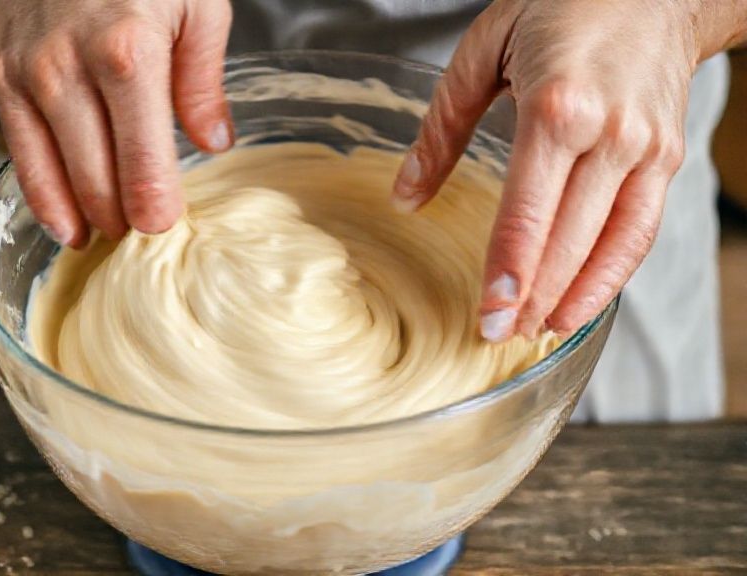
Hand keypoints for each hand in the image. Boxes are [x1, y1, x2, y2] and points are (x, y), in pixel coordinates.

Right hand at [0, 0, 233, 246]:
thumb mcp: (197, 3)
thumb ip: (202, 80)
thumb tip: (212, 143)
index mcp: (128, 54)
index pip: (142, 162)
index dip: (155, 209)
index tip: (165, 228)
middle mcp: (68, 69)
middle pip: (96, 178)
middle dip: (122, 218)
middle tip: (143, 234)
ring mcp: (26, 74)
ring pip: (53, 173)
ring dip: (81, 216)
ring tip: (103, 237)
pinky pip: (18, 151)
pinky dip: (42, 192)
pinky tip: (63, 219)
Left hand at [393, 0, 743, 340]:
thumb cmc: (562, 8)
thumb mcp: (483, 53)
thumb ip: (441, 130)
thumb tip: (406, 197)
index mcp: (557, 106)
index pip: (529, 209)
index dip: (509, 269)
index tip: (489, 314)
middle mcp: (609, 133)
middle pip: (569, 238)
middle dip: (533, 297)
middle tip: (497, 338)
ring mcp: (646, 148)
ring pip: (611, 243)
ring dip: (573, 296)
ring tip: (536, 332)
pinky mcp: (666, 157)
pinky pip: (641, 230)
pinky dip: (612, 274)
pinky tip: (580, 301)